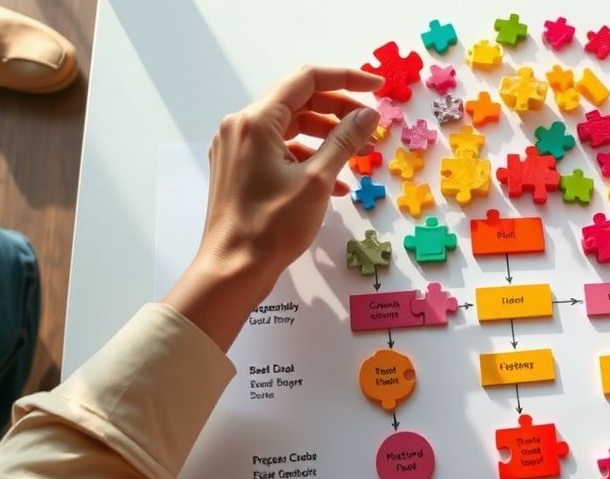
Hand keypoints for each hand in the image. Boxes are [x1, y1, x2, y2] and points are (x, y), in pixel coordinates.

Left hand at [201, 66, 381, 285]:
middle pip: (298, 102)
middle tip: (370, 127)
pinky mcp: (240, 170)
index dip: (346, 78)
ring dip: (326, 137)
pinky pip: (279, 151)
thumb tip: (368, 114)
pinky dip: (309, 159)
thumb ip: (344, 141)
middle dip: (339, 111)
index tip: (377, 88)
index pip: (307, 79)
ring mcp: (237, 149)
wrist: (232, 270)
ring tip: (358, 155)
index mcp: (256, 121)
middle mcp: (241, 127)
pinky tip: (336, 183)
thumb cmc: (271, 227)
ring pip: (290, 128)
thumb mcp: (317, 181)